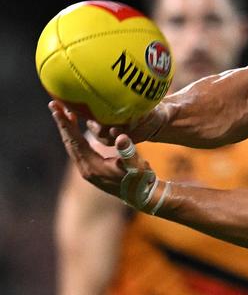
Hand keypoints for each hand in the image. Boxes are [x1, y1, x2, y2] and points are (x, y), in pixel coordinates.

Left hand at [50, 101, 169, 212]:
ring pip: (72, 145)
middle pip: (69, 142)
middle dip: (62, 123)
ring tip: (63, 112)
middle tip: (54, 104)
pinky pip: (78, 149)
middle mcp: (86, 169)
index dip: (66, 124)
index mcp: (92, 166)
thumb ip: (128, 151)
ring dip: (67, 129)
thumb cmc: (140, 180)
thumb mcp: (136, 165)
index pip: (75, 141)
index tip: (57, 108)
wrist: (141, 196)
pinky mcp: (92, 169)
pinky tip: (77, 128)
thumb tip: (121, 136)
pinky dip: (75, 136)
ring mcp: (88, 170)